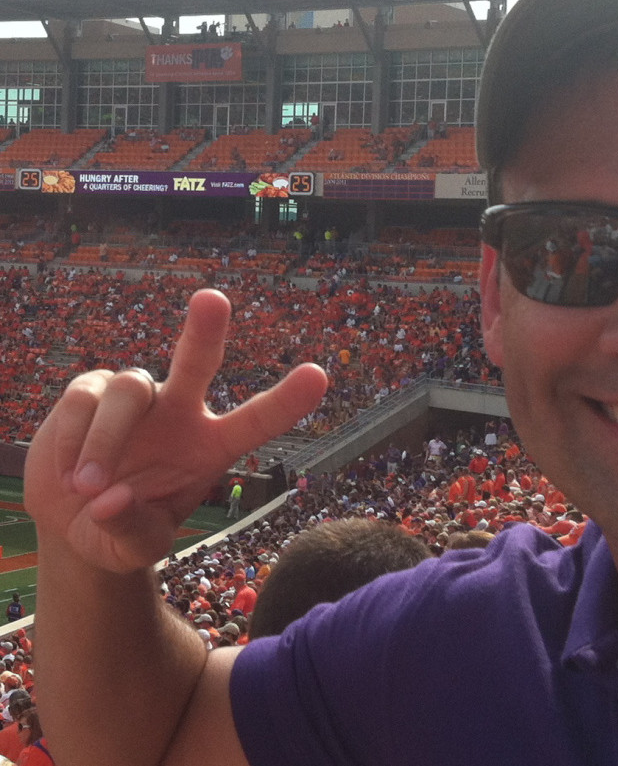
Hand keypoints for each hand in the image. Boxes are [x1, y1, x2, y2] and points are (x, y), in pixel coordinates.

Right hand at [25, 289, 327, 572]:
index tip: (318, 375)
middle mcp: (180, 412)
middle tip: (212, 300)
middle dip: (205, 331)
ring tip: (88, 488)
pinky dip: (71, 441)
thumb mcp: (132, 549)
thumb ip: (131, 531)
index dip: (285, 400)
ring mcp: (138, 397)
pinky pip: (83, 402)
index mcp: (211, 447)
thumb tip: (110, 501)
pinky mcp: (90, 391)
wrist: (72, 520)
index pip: (256, 421)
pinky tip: (67, 476)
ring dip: (106, 441)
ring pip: (128, 391)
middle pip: (198, 362)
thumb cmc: (120, 529)